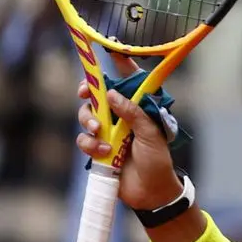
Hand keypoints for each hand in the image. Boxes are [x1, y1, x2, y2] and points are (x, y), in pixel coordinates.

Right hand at [75, 53, 181, 210]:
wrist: (151, 192)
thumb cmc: (158, 161)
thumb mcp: (151, 135)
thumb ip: (132, 114)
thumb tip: (112, 94)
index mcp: (141, 108)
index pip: (131, 81)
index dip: (121, 64)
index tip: (110, 49)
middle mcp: (123, 116)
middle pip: (99, 94)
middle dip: (89, 92)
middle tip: (84, 94)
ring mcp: (110, 131)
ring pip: (87, 115)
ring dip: (89, 123)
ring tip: (100, 135)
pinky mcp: (99, 148)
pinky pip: (84, 138)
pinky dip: (89, 144)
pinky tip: (103, 153)